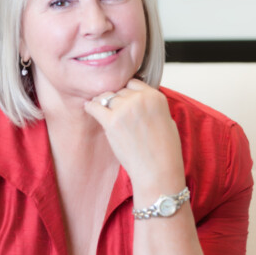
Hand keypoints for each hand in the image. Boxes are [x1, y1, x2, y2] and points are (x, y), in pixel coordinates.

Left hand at [84, 79, 185, 197]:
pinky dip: (90, 107)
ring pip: (107, 97)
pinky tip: (88, 109)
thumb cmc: (165, 152)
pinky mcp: (112, 121)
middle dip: (117, 100)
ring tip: (100, 109)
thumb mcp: (167, 121)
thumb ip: (152, 107)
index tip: (124, 100)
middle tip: (114, 112)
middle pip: (120, 90)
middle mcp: (140, 98)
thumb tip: (141, 102)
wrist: (158, 172)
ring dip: (103, 103)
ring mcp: (125, 109)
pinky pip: (95, 107)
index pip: (134, 83)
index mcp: (156, 96)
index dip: (128, 92)